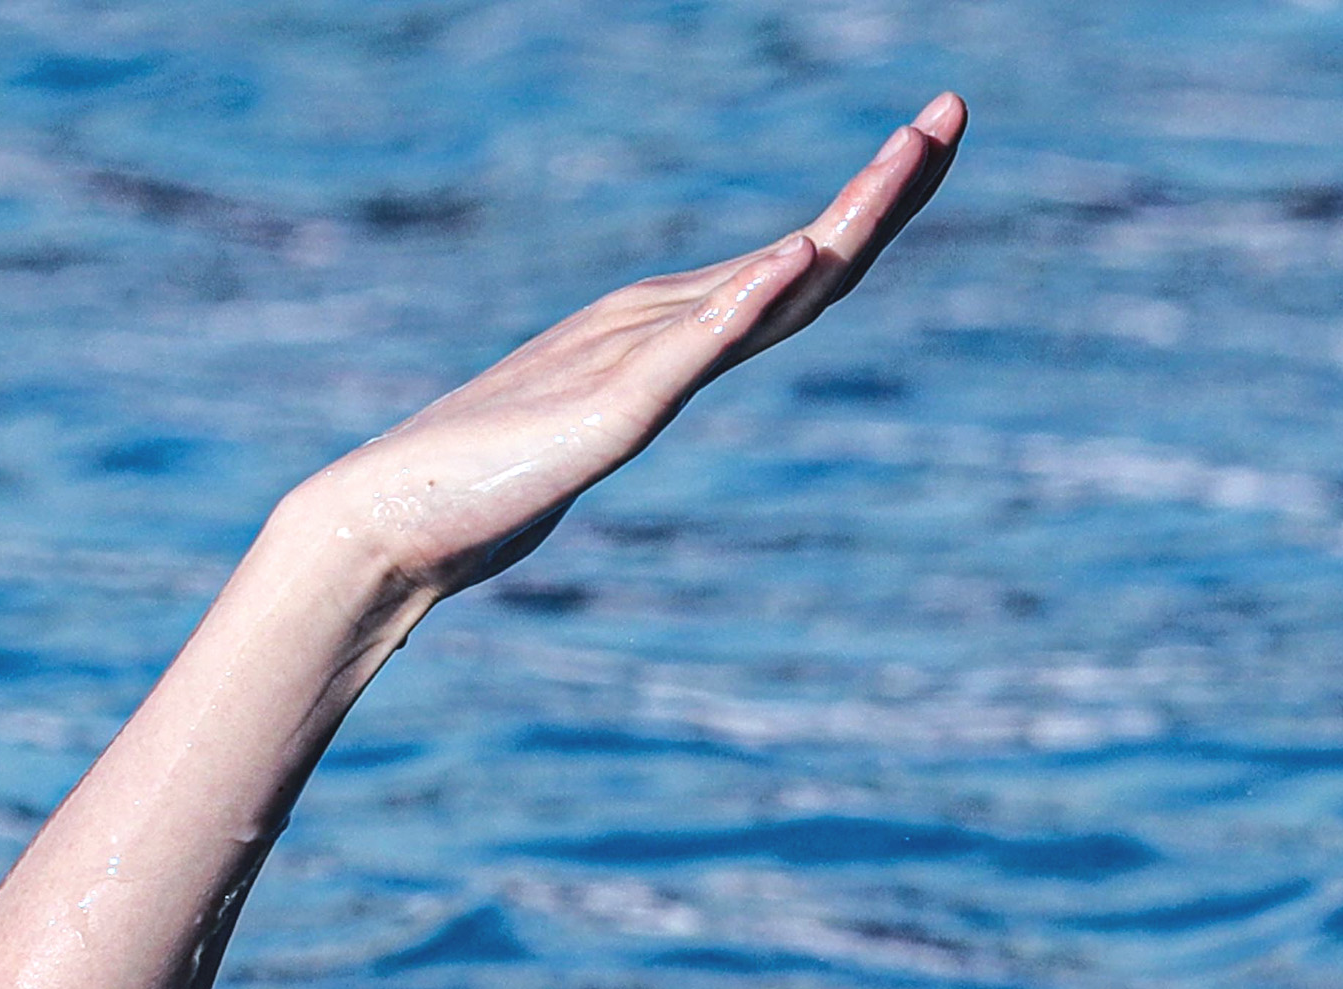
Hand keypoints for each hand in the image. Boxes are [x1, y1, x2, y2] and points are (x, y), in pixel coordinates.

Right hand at [287, 94, 964, 598]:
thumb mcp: (593, 434)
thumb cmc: (480, 487)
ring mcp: (638, 364)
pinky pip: (691, 348)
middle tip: (953, 110)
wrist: (390, 524)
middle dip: (887, 186)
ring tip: (910, 154)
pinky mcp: (609, 410)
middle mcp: (663, 328)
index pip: (801, 266)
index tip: (934, 140)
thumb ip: (638, 397)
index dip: (874, 206)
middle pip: (807, 256)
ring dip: (846, 216)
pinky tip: (799, 258)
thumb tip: (674, 379)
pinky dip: (751, 299)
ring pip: (770, 284)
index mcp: (670, 333)